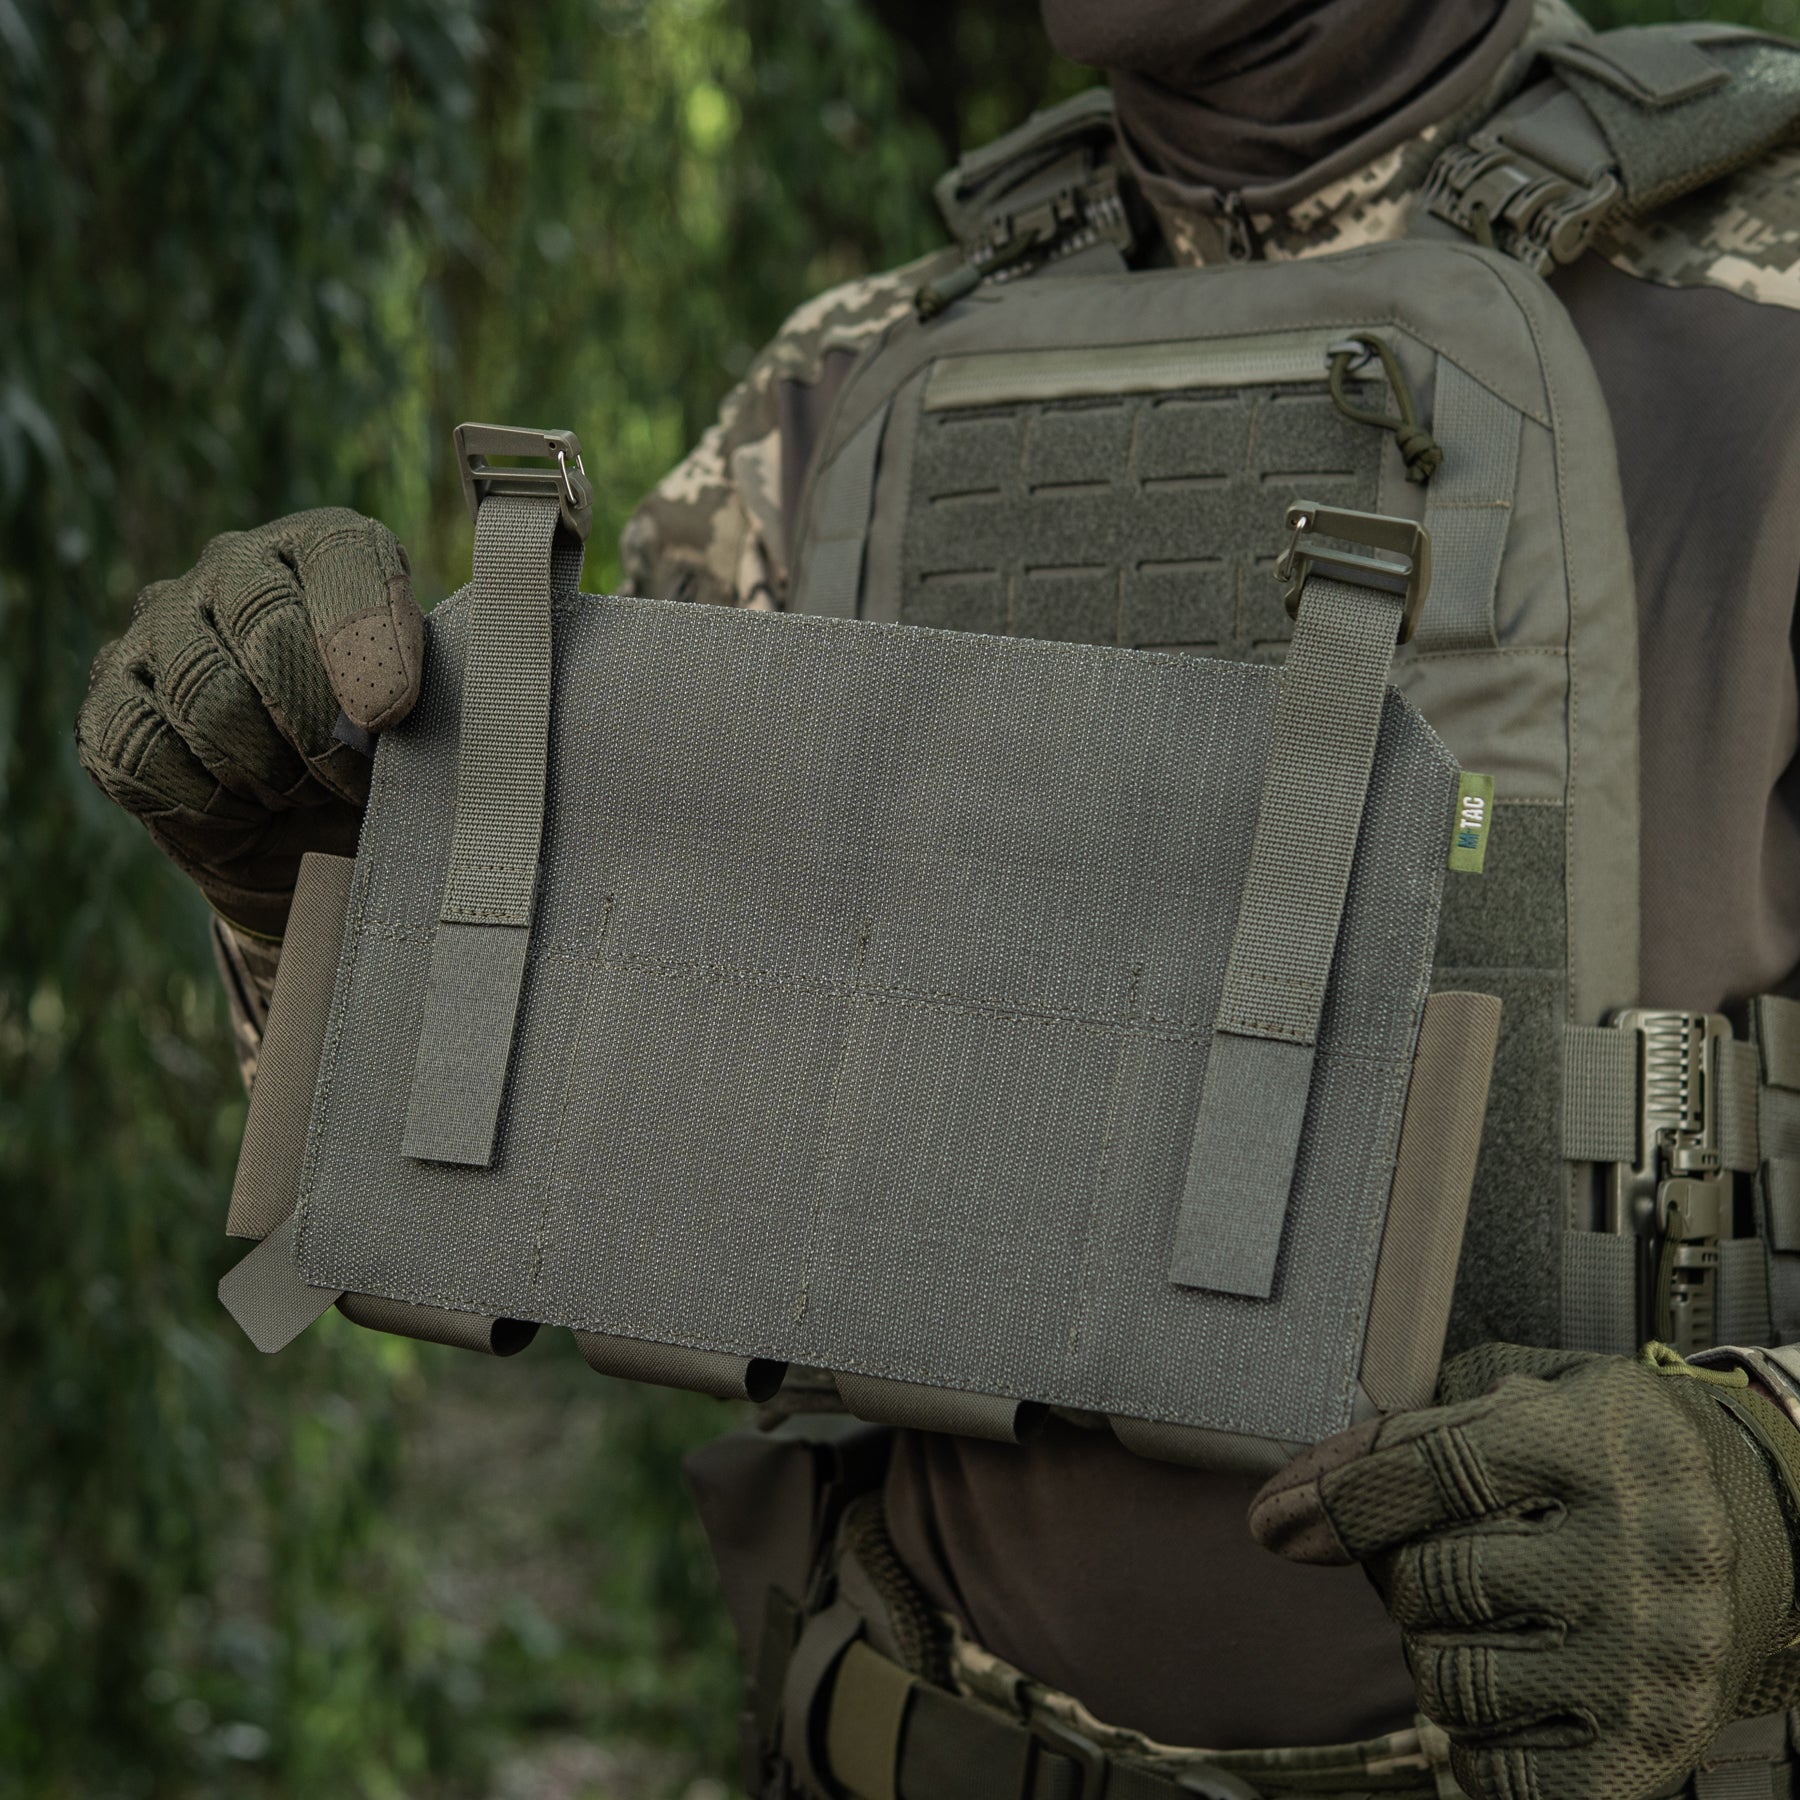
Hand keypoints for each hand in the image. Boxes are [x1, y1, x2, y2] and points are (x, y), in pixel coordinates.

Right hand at [76, 508, 421, 938]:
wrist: (316, 838)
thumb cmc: (387, 763)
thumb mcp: (433, 721)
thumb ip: (428, 693)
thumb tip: (383, 706)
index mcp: (326, 551)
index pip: (343, 557)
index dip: (367, 637)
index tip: (390, 714)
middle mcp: (232, 569)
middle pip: (269, 631)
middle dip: (324, 731)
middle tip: (351, 780)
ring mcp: (159, 631)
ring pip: (207, 700)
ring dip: (271, 773)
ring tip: (302, 792)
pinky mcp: (110, 703)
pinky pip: (144, 751)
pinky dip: (210, 799)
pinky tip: (243, 805)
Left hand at [1250, 1344, 1799, 1799]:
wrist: (1774, 1529)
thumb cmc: (1626, 1455)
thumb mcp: (1535, 1392)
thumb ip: (1418, 1424)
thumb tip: (1303, 1496)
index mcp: (1600, 1445)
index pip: (1431, 1470)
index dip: (1336, 1496)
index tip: (1277, 1520)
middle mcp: (1636, 1553)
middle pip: (1428, 1580)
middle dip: (1402, 1570)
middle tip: (1446, 1555)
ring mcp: (1650, 1660)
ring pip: (1449, 1678)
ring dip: (1434, 1651)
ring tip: (1487, 1619)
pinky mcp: (1655, 1748)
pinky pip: (1503, 1773)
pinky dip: (1475, 1742)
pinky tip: (1504, 1692)